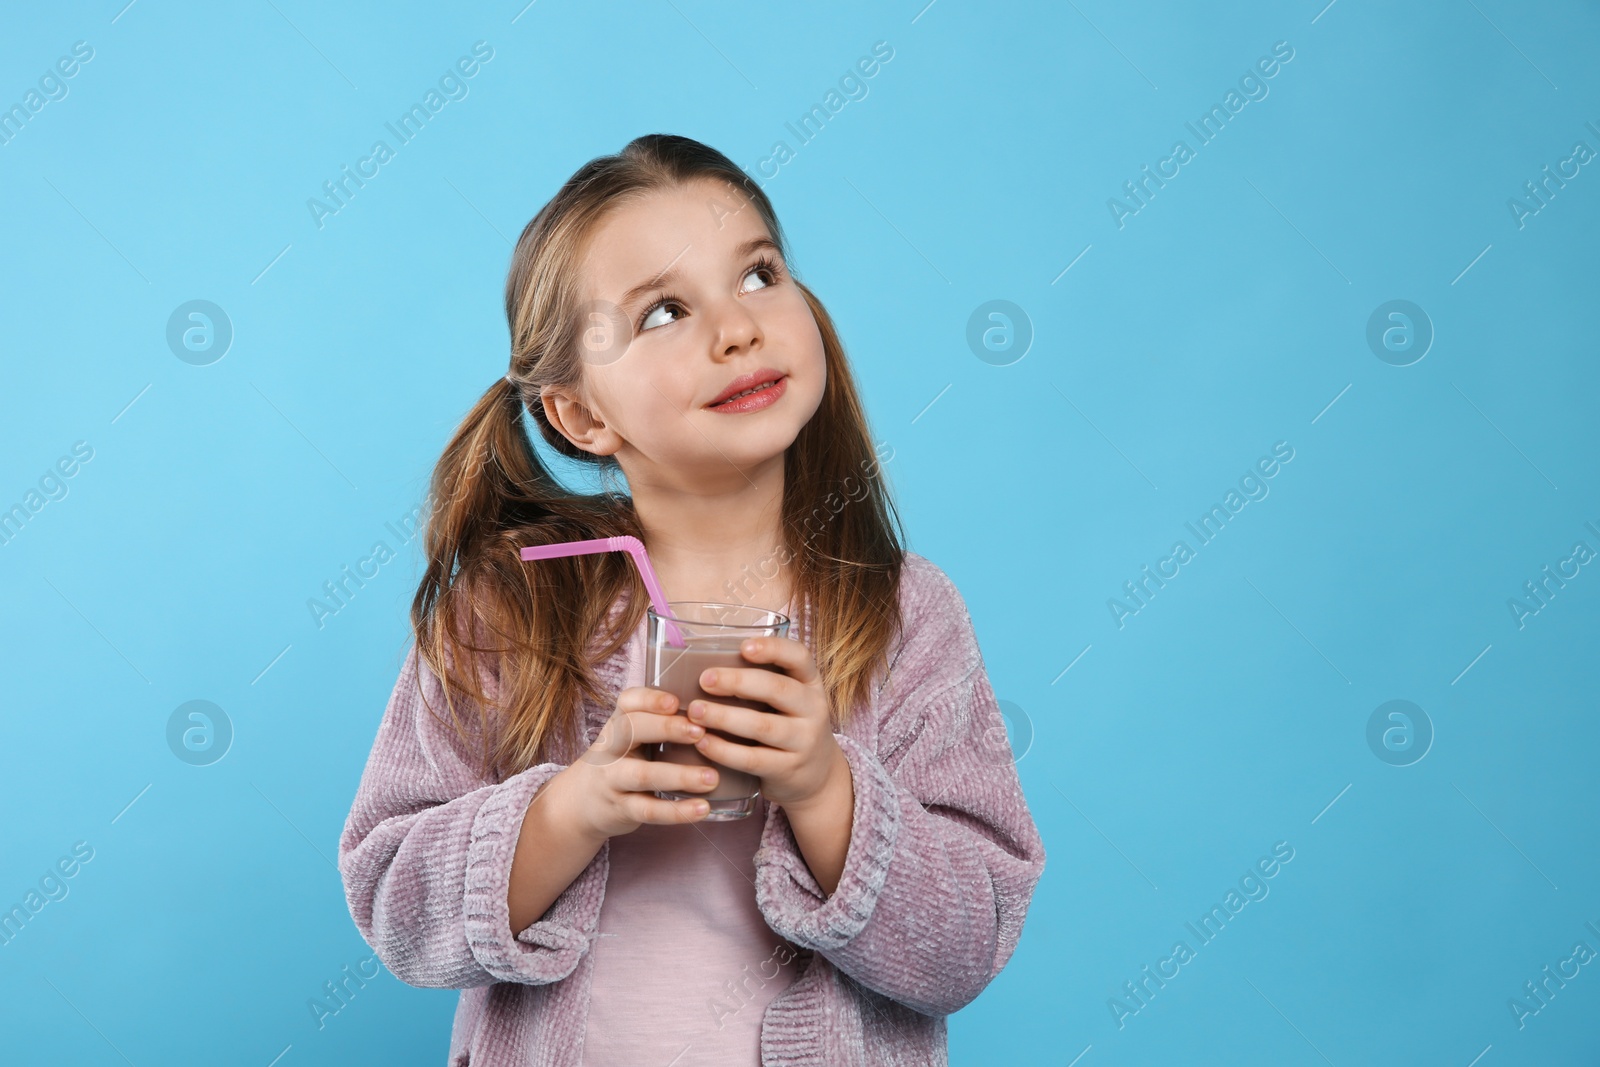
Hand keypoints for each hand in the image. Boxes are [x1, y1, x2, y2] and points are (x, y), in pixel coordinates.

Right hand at [553, 686, 722, 840]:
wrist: (581, 803)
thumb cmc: (621, 761)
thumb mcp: (630, 738)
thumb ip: (660, 723)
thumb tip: (715, 710)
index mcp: (617, 724)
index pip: (626, 703)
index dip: (650, 699)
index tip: (676, 701)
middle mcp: (610, 748)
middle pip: (630, 730)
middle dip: (665, 728)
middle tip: (701, 731)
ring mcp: (613, 780)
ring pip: (642, 775)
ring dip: (679, 776)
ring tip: (712, 778)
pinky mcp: (621, 809)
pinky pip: (648, 810)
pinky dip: (677, 811)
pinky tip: (703, 808)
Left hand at [685, 636, 847, 810]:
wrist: (817, 777)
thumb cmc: (789, 726)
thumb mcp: (789, 701)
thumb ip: (762, 682)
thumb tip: (707, 661)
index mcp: (810, 683)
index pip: (799, 657)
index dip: (773, 648)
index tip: (744, 647)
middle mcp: (813, 709)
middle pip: (778, 689)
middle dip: (738, 682)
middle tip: (705, 679)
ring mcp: (804, 741)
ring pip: (763, 726)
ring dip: (725, 717)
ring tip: (695, 712)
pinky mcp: (788, 769)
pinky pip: (753, 759)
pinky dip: (724, 750)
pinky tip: (702, 742)